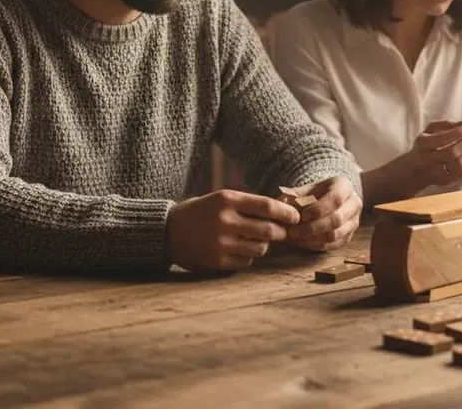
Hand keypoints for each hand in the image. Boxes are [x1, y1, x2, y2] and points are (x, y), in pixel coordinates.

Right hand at [166, 189, 299, 271]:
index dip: (286, 213)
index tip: (295, 217)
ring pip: (260, 248)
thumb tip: (281, 208)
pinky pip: (246, 262)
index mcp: (227, 199)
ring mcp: (220, 242)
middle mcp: (224, 220)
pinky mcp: (216, 261)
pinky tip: (239, 250)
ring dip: (263, 245)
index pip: (267, 206)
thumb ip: (247, 203)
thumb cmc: (200, 212)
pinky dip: (248, 257)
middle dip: (280, 232)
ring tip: (255, 240)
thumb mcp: (220, 198)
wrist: (166, 231)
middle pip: (268, 230)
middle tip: (281, 232)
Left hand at [285, 177, 362, 250]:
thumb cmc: (315, 194)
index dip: (318, 209)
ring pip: (335, 235)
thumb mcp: (306, 189)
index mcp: (345, 186)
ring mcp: (354, 222)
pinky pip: (334, 245)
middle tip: (292, 232)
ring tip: (294, 237)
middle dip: (312, 228)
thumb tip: (281, 202)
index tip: (301, 216)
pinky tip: (302, 242)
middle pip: (336, 220)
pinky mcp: (349, 236)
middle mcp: (354, 204)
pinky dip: (316, 245)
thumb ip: (293, 195)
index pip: (335, 199)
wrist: (328, 200)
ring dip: (312, 239)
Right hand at [408, 121, 461, 187]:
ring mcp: (437, 173)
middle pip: (451, 153)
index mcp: (423, 145)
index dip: (457, 133)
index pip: (441, 139)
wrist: (415, 170)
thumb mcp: (429, 131)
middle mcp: (428, 160)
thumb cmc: (424, 146)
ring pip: (459, 166)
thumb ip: (445, 124)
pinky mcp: (445, 182)